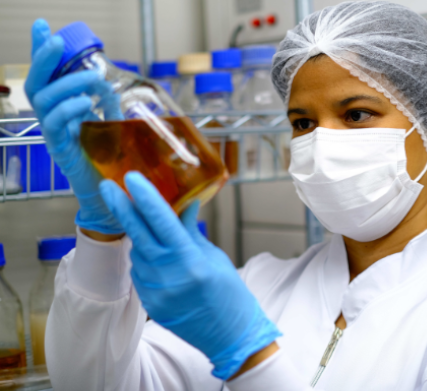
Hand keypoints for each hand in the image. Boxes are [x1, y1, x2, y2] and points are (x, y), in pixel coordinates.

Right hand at [24, 19, 122, 233]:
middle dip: (43, 59)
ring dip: (66, 83)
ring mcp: (54, 133)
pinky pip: (54, 124)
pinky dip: (68, 109)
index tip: (43, 25)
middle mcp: (53, 117)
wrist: (111, 191)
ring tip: (91, 77)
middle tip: (58, 41)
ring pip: (43, 100)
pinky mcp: (60, 149)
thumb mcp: (111, 120)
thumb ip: (107, 100)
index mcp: (63, 107)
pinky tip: (86, 103)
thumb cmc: (111, 156)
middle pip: (36, 84)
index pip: (49, 75)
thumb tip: (106, 76)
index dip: (42, 52)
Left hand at [99, 172, 280, 379]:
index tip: (132, 178)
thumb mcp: (215, 258)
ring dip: (141, 237)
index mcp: (190, 261)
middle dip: (122, 208)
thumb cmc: (231, 294)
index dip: (146, 198)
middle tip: (107, 187)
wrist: (230, 336)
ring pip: (138, 253)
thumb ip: (192, 232)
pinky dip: (145, 259)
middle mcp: (169, 276)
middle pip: (138, 235)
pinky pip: (140, 272)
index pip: (162, 222)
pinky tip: (159, 258)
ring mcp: (156, 292)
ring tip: (155, 232)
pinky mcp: (149, 305)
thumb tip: (184, 203)